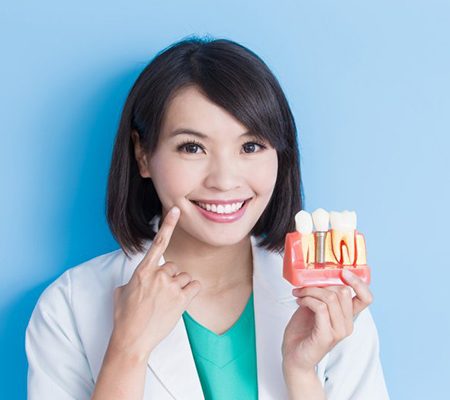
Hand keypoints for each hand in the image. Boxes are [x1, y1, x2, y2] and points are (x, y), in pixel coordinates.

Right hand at [109, 207, 201, 361]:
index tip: (176, 210)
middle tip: (160, 295)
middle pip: (174, 266)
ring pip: (185, 277)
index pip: (158, 242)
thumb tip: (135, 282)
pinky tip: (180, 302)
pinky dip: (191, 292)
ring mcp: (171, 286)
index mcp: (143, 270)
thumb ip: (132, 280)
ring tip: (167, 302)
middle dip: (170, 279)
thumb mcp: (121, 292)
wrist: (132, 340)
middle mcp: (158, 274)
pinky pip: (195, 286)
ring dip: (180, 287)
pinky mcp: (182, 299)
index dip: (168, 224)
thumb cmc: (124, 317)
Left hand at [281, 269, 372, 372]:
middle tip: (304, 287)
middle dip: (321, 284)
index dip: (358, 283)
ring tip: (299, 294)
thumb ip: (322, 295)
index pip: (365, 298)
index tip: (343, 272)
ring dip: (310, 291)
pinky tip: (300, 301)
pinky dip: (308, 300)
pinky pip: (321, 308)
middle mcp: (347, 324)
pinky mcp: (326, 336)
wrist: (294, 356)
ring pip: (330, 298)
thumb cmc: (303, 331)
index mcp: (347, 316)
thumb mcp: (314, 307)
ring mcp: (338, 331)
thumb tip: (319, 277)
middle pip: (343, 292)